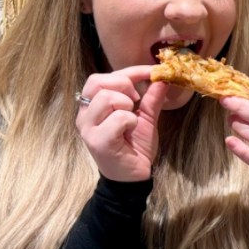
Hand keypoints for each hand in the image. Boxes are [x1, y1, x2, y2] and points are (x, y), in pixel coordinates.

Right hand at [75, 65, 168, 182]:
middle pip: (98, 82)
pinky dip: (131, 121)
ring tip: (131, 120)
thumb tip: (164, 76)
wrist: (133, 177)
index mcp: (91, 107)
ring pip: (107, 98)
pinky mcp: (98, 141)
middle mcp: (84, 115)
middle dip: (124, 85)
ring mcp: (88, 129)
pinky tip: (130, 131)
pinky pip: (118, 118)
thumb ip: (152, 97)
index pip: (101, 78)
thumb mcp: (145, 117)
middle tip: (136, 101)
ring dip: (127, 106)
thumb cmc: (134, 146)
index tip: (150, 71)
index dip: (128, 71)